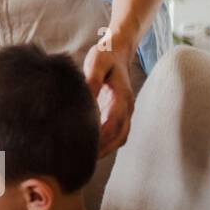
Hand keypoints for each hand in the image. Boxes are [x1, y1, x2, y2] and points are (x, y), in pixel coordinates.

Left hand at [83, 39, 135, 156]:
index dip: (102, 137)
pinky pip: (117, 133)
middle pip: (119, 136)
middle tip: (82, 160)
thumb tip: (86, 97)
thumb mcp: (97, 62)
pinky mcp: (120, 112)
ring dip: (106, 149)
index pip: (114, 123)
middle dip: (103, 149)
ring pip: (120, 137)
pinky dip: (107, 143)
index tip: (86, 147)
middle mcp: (128, 107)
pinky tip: (91, 148)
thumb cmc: (105, 55)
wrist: (119, 49)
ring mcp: (126, 111)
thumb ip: (92, 79)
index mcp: (123, 96)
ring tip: (85, 159)